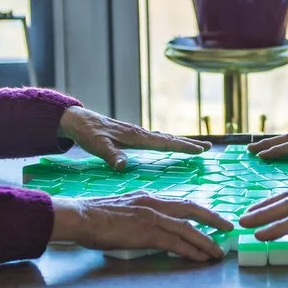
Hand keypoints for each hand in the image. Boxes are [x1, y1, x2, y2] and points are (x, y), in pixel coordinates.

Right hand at [50, 193, 233, 261]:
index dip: (198, 210)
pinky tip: (201, 258)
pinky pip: (176, 243)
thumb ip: (137, 215)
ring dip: (206, 241)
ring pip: (188, 228)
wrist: (80, 216)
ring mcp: (151, 217)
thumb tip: (144, 226)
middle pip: (191, 208)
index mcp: (147, 197)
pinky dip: (192, 250)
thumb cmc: (93, 216)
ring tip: (218, 252)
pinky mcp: (147, 232)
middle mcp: (153, 203)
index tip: (210, 217)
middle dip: (212, 218)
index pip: (179, 202)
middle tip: (227, 228)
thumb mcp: (122, 209)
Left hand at [58, 106, 209, 170]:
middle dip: (188, 143)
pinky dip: (168, 142)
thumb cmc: (88, 133)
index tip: (200, 149)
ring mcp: (137, 134)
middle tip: (208, 147)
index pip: (164, 143)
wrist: (79, 121)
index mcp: (136, 136)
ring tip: (196, 146)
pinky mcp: (132, 136)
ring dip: (180, 142)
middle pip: (169, 139)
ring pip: (164, 138)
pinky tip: (169, 145)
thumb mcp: (98, 146)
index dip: (183, 146)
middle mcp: (140, 133)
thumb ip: (111, 155)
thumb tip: (124, 166)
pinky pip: (156, 139)